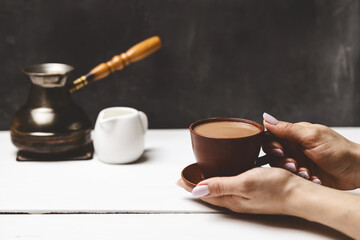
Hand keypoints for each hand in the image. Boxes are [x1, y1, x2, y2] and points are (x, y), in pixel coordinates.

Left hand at [178, 167, 311, 214]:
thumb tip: (197, 189)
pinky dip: (224, 177)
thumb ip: (220, 186)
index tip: (179, 179)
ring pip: (220, 187)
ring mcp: (245, 195)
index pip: (203, 193)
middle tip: (186, 177)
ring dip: (209, 181)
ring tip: (201, 174)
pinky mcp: (254, 190)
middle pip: (210, 191)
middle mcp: (236, 199)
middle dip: (196, 184)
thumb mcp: (244, 184)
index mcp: (231, 199)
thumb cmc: (276, 189)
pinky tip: (227, 171)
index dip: (190, 186)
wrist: (300, 194)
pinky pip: (232, 184)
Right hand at [263, 113, 359, 189]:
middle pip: (273, 154)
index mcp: (294, 135)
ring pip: (281, 168)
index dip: (271, 145)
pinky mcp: (302, 175)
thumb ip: (287, 129)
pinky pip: (291, 178)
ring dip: (292, 172)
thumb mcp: (311, 136)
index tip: (279, 151)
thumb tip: (266, 118)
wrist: (357, 170)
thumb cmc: (339, 150)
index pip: (271, 137)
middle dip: (281, 161)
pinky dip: (300, 179)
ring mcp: (297, 161)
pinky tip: (313, 178)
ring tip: (306, 173)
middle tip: (294, 164)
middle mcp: (294, 147)